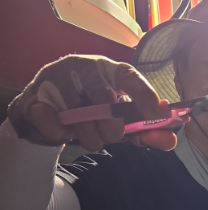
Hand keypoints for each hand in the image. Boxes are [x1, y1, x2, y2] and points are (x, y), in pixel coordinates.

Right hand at [7, 55, 176, 151]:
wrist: (48, 116)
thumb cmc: (92, 113)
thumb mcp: (121, 121)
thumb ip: (145, 131)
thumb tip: (170, 140)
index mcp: (109, 71)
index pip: (129, 76)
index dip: (144, 94)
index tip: (155, 114)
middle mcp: (83, 69)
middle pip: (105, 99)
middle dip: (113, 128)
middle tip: (112, 136)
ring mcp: (57, 80)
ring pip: (81, 118)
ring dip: (89, 137)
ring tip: (86, 133)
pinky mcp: (35, 98)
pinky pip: (54, 126)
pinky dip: (63, 136)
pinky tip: (65, 132)